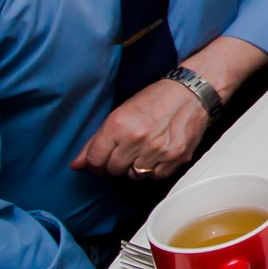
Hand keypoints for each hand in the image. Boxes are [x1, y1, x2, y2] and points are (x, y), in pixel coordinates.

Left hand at [71, 79, 209, 180]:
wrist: (192, 92)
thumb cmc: (154, 100)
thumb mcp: (120, 114)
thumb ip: (95, 142)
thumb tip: (75, 166)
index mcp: (118, 125)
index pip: (95, 161)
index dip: (96, 162)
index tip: (103, 157)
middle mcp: (137, 139)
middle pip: (114, 170)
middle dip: (117, 163)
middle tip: (127, 149)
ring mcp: (158, 150)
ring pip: (134, 176)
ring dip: (136, 166)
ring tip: (145, 148)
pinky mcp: (176, 157)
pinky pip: (156, 176)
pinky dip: (155, 168)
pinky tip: (159, 152)